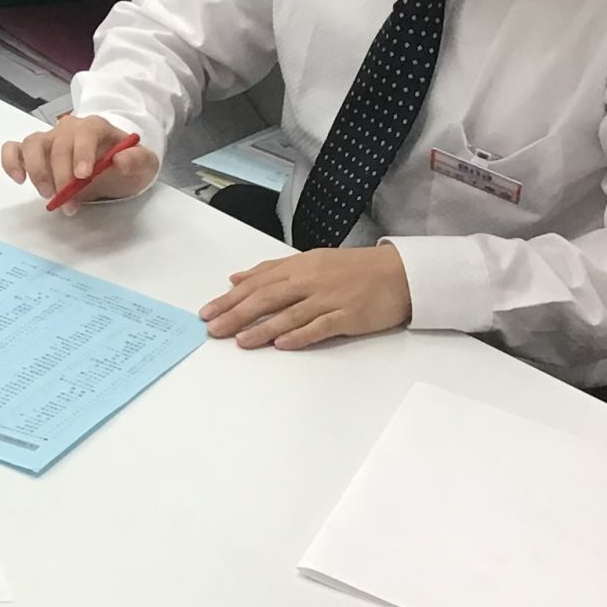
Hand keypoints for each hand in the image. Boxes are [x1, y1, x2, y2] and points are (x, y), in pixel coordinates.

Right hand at [0, 114, 160, 210]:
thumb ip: (138, 160)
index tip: (82, 176)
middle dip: (61, 175)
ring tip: (48, 195)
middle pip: (58, 144)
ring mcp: (49, 139)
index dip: (81, 152)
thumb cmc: (127, 163)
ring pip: (32, 144)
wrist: (114, 165)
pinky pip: (13, 149)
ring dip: (37, 171)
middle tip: (69, 202)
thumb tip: (121, 159)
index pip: (85, 132)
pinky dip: (11, 162)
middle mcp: (69, 128)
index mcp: (96, 127)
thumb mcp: (145, 164)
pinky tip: (19, 179)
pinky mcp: (33, 152)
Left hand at [199, 245, 412, 349]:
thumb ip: (272, 271)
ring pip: (289, 314)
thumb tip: (236, 279)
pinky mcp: (348, 316)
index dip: (230, 298)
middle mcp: (310, 280)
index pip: (257, 283)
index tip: (208, 312)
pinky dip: (300, 335)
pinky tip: (282, 345)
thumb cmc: (353, 269)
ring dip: (263, 328)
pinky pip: (320, 327)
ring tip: (240, 341)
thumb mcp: (310, 261)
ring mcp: (329, 298)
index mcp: (299, 266)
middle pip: (267, 298)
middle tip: (213, 330)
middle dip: (236, 314)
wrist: (398, 273)